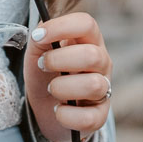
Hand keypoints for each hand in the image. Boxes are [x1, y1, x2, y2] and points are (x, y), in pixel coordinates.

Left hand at [24, 12, 111, 141]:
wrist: (45, 108)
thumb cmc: (46, 73)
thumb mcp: (37, 52)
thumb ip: (40, 39)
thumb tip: (41, 32)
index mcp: (88, 41)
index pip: (86, 24)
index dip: (61, 27)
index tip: (38, 36)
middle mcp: (102, 63)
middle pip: (92, 55)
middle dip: (59, 60)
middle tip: (43, 65)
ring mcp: (104, 89)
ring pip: (93, 86)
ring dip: (62, 88)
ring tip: (51, 89)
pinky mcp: (99, 115)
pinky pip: (89, 118)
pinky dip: (67, 115)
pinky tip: (58, 109)